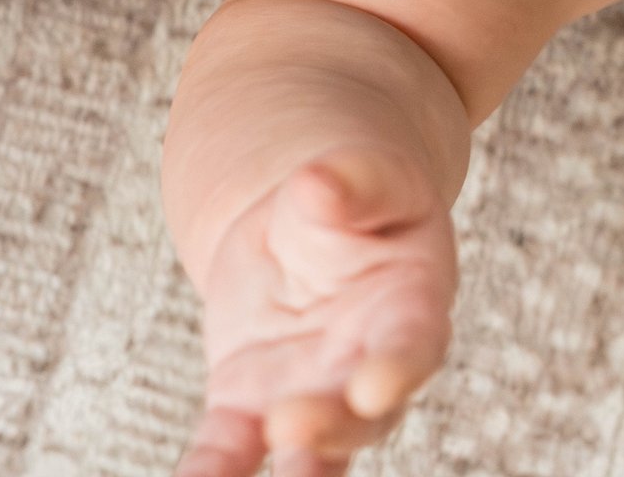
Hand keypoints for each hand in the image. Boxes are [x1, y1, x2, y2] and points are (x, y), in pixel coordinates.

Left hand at [180, 149, 455, 476]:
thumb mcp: (364, 175)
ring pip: (306, 449)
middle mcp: (366, 369)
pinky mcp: (248, 406)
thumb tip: (316, 183)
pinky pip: (229, 449)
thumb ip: (353, 181)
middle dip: (329, 427)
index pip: (413, 347)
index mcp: (412, 308)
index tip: (374, 387)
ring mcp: (308, 396)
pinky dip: (211, 473)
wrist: (306, 225)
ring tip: (272, 472)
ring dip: (290, 467)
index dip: (397, 369)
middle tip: (290, 426)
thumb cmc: (355, 198)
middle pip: (359, 416)